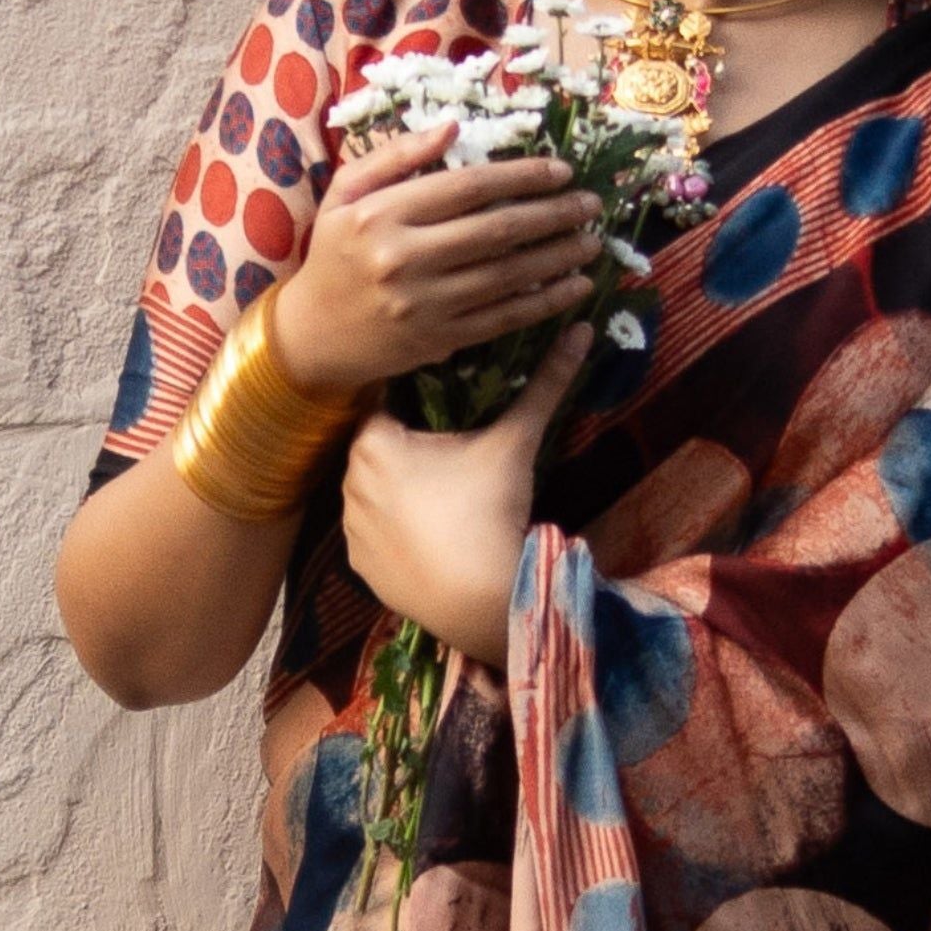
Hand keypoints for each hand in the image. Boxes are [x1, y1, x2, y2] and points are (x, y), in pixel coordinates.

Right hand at [267, 120, 601, 399]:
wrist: (314, 334)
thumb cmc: (334, 254)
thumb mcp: (346, 193)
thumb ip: (396, 156)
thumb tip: (453, 127)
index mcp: (382, 214)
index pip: (467, 187)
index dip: (521, 176)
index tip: (561, 170)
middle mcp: (404, 258)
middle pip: (497, 231)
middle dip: (553, 215)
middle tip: (592, 204)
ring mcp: (425, 304)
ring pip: (507, 276)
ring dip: (558, 258)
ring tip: (591, 242)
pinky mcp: (439, 340)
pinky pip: (503, 318)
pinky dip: (544, 303)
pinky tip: (574, 288)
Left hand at [342, 325, 591, 670]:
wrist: (480, 600)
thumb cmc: (490, 510)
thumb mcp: (515, 442)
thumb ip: (543, 384)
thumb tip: (581, 330)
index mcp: (374, 441)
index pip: (387, 404)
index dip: (419, 405)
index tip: (447, 412)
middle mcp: (349, 481)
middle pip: (380, 450)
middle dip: (410, 450)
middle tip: (454, 460)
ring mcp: (351, 529)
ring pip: (375, 494)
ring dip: (400, 492)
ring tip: (444, 502)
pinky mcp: (361, 568)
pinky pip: (375, 537)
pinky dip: (396, 534)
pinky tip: (429, 537)